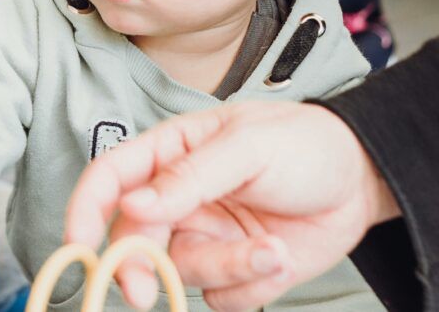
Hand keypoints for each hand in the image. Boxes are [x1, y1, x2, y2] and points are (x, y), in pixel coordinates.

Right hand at [64, 102, 399, 311]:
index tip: (77, 246)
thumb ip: (189, 177)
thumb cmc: (303, 143)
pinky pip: (221, 297)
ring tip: (274, 249)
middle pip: (131, 239)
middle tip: (144, 294)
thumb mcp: (247, 146)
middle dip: (139, 267)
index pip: (108, 178)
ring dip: (226, 269)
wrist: (361, 179)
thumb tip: (131, 205)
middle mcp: (176, 199)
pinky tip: (281, 255)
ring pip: (180, 272)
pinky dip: (251, 284)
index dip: (84, 210)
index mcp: (168, 154)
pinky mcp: (232, 269)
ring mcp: (202, 236)